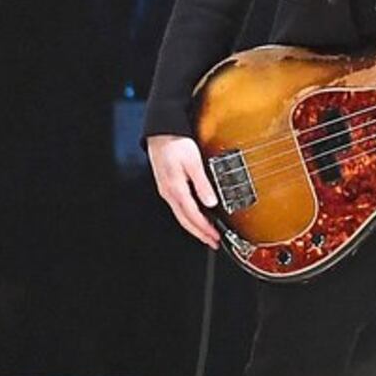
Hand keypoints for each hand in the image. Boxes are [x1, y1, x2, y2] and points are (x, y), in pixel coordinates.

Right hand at [145, 133, 222, 248]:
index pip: (192, 215)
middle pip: (185, 220)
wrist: (161, 133)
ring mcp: (166, 190)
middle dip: (199, 233)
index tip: (214, 237)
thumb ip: (202, 184)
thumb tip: (210, 202)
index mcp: (176, 189)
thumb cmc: (175, 143)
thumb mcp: (193, 162)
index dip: (204, 228)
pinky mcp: (167, 186)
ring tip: (206, 233)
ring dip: (194, 226)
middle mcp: (169, 193)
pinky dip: (188, 216)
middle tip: (212, 242)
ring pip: (181, 215)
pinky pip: (178, 207)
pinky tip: (195, 216)